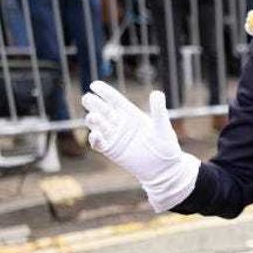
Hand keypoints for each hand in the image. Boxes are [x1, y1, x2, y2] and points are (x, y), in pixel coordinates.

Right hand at [81, 82, 198, 211]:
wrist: (164, 168)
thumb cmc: (166, 146)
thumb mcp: (162, 127)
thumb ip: (158, 111)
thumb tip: (157, 93)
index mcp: (132, 115)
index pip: (115, 100)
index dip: (105, 92)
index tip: (94, 84)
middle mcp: (121, 124)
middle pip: (103, 110)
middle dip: (94, 103)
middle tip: (87, 98)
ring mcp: (115, 137)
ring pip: (98, 125)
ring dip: (93, 120)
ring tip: (93, 116)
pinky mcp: (111, 150)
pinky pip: (99, 143)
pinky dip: (95, 138)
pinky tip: (95, 134)